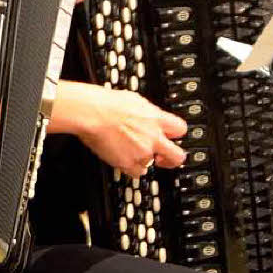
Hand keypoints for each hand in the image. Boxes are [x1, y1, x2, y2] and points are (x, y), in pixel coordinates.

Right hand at [48, 80, 187, 177]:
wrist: (91, 113)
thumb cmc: (106, 102)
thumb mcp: (134, 99)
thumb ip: (147, 112)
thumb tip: (149, 115)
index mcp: (156, 118)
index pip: (180, 129)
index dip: (176, 135)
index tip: (171, 137)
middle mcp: (153, 137)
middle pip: (177, 156)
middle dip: (172, 159)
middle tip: (164, 158)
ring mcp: (142, 152)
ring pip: (151, 164)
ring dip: (143, 160)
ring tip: (128, 150)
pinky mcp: (128, 163)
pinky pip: (137, 172)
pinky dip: (131, 168)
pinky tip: (123, 158)